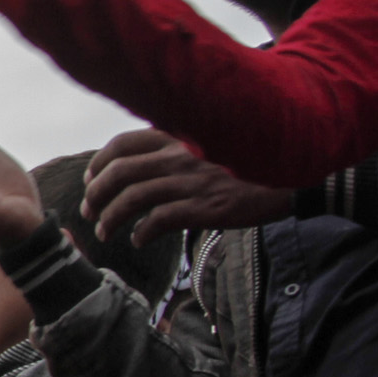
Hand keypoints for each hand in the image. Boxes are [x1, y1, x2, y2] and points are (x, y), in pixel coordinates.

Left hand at [82, 129, 289, 246]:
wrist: (288, 179)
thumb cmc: (241, 165)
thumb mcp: (204, 145)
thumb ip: (171, 149)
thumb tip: (134, 168)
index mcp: (176, 136)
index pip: (122, 145)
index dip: (98, 165)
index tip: (90, 182)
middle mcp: (179, 154)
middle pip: (119, 173)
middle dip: (95, 196)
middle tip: (89, 213)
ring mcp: (191, 181)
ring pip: (132, 198)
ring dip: (110, 218)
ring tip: (105, 233)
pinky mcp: (204, 206)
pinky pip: (159, 220)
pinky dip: (141, 233)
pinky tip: (138, 240)